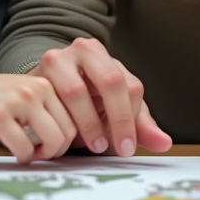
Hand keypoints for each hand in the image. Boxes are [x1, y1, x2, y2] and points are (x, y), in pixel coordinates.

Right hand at [0, 71, 75, 162]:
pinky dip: (23, 157)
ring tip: (30, 154)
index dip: (67, 141)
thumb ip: (46, 109)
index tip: (55, 148)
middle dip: (57, 151)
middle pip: (67, 132)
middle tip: (42, 155)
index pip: (73, 119)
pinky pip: (24, 148)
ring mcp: (18, 102)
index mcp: (45, 84)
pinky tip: (15, 154)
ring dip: (43, 156)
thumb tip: (73, 138)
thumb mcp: (25, 95)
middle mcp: (35, 89)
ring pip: (52, 140)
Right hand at [30, 38, 171, 156]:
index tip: (128, 147)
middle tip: (120, 148)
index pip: (130, 85)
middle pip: (111, 81)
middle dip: (119, 119)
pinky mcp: (36, 77)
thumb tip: (165, 144)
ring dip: (89, 125)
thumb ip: (138, 124)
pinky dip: (63, 125)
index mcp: (106, 57)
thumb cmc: (80, 103)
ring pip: (78, 92)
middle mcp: (84, 50)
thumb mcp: (112, 110)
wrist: (35, 95)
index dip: (132, 118)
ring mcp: (59, 59)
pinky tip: (68, 140)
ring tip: (95, 145)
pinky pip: (53, 103)